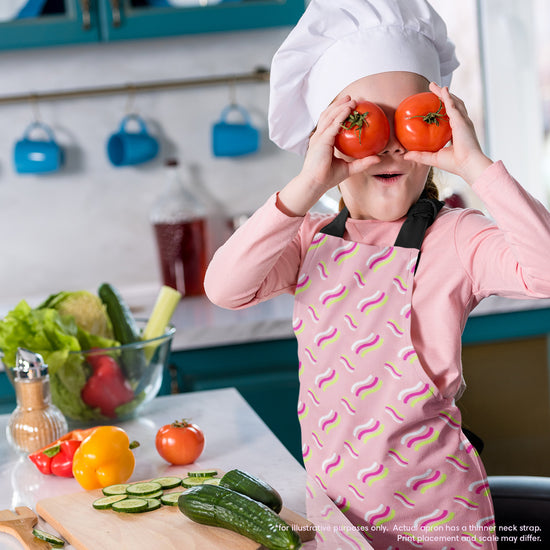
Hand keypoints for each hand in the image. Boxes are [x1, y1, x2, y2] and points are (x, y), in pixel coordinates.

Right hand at [278, 96, 380, 215]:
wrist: (315, 184)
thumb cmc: (328, 178)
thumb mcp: (349, 168)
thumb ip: (362, 163)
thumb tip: (378, 158)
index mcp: (322, 142)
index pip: (330, 123)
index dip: (339, 113)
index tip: (351, 107)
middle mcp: (319, 137)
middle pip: (328, 115)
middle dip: (339, 105)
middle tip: (352, 98)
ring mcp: (319, 137)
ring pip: (329, 116)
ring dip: (340, 106)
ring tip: (351, 100)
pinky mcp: (322, 140)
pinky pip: (333, 124)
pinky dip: (341, 115)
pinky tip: (349, 109)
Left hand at [404, 82, 491, 184]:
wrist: (467, 165)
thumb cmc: (454, 164)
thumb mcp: (433, 158)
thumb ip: (419, 155)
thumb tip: (405, 155)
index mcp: (457, 132)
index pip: (450, 117)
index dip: (444, 109)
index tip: (434, 105)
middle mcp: (461, 124)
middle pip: (452, 105)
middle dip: (443, 96)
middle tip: (433, 88)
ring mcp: (463, 121)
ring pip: (453, 102)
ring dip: (444, 93)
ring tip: (435, 86)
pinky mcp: (461, 121)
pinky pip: (453, 105)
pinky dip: (448, 97)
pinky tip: (442, 90)